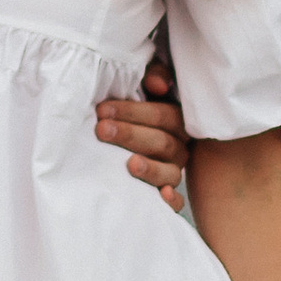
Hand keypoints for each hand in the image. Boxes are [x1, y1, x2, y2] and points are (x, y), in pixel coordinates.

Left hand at [96, 53, 190, 209]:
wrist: (122, 137)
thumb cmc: (132, 108)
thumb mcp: (143, 86)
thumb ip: (153, 75)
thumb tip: (157, 85)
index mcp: (176, 121)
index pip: (163, 116)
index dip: (133, 112)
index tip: (102, 110)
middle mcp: (179, 148)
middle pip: (163, 143)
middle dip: (131, 135)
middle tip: (102, 130)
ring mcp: (174, 172)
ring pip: (170, 173)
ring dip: (151, 168)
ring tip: (130, 164)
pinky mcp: (167, 197)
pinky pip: (177, 204)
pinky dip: (172, 203)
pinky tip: (162, 196)